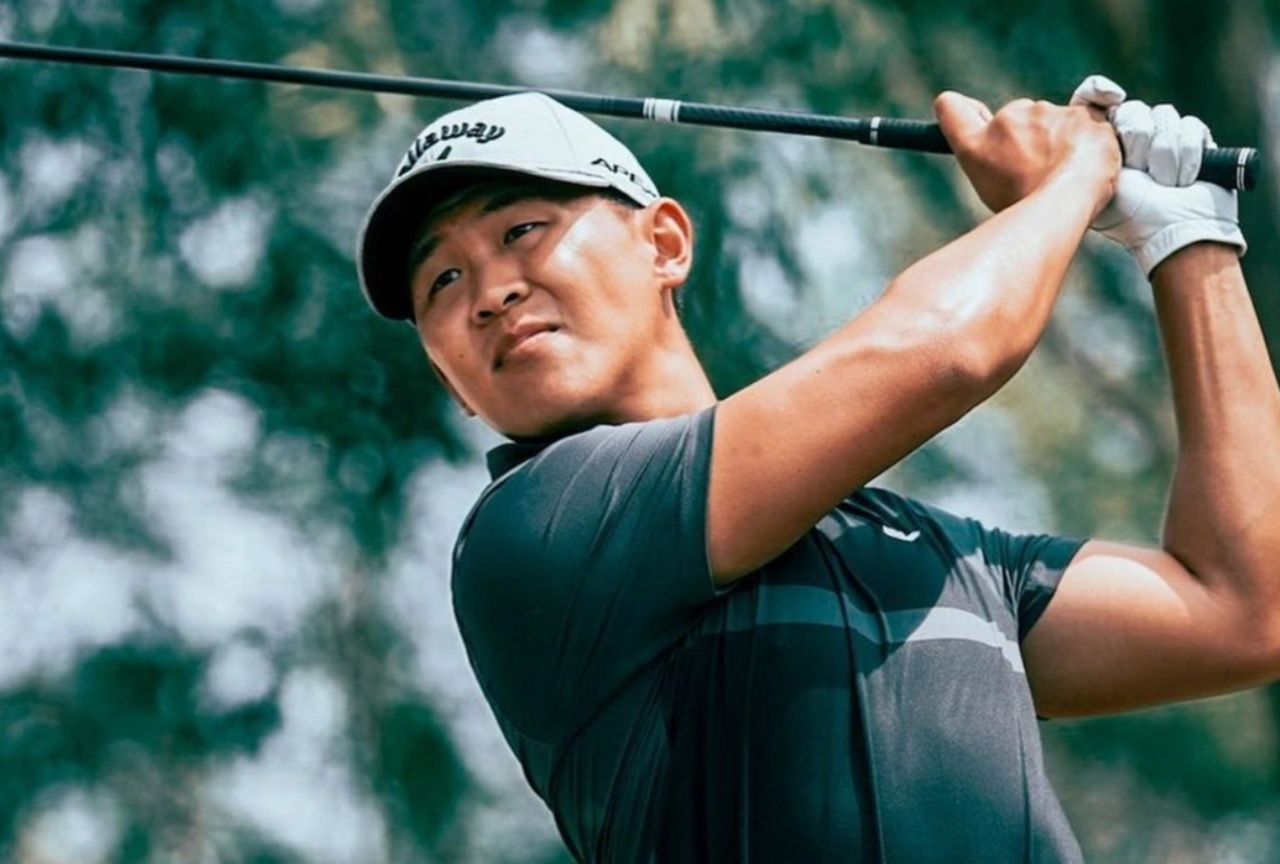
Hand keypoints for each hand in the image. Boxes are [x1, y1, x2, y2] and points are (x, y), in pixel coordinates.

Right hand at [935, 90, 1118, 213]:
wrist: (1067, 202)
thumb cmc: (1025, 203)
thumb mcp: (989, 187)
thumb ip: (985, 154)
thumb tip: (986, 134)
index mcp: (976, 143)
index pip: (950, 108)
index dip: (961, 110)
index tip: (974, 117)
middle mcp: (1006, 120)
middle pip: (1015, 118)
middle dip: (1027, 137)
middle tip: (1037, 172)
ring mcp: (1045, 112)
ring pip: (1053, 120)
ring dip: (1059, 139)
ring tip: (1065, 175)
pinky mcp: (1082, 113)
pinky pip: (1086, 123)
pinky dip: (1088, 141)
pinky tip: (1088, 164)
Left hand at [1070, 75, 1246, 276]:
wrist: (1175, 230)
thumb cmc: (1131, 215)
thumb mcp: (1093, 184)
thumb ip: (1081, 152)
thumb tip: (1083, 115)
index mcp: (1100, 144)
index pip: (1092, 98)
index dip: (1098, 92)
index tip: (1111, 97)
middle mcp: (1130, 137)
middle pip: (1131, 109)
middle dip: (1137, 140)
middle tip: (1141, 171)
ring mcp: (1163, 137)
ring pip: (1163, 115)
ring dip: (1163, 154)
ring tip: (1164, 182)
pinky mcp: (1194, 139)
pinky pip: (1190, 126)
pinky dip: (1187, 155)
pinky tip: (1183, 178)